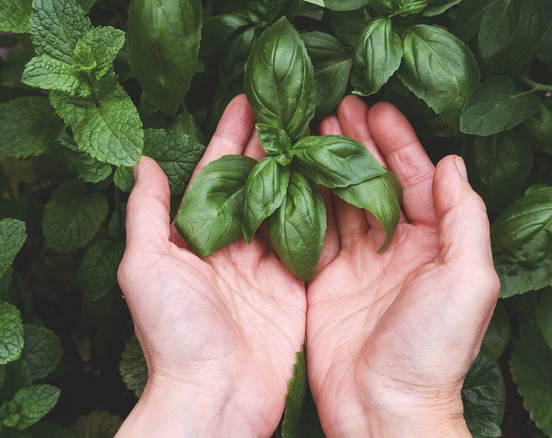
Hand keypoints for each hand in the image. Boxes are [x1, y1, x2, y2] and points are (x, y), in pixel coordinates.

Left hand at [116, 95, 306, 436]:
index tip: (247, 101)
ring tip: (320, 129)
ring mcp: (265, 267)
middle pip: (255, 184)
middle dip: (271, 144)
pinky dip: (325, 210)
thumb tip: (143, 163)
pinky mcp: (295, 288)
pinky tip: (337, 178)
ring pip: (288, 206)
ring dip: (301, 169)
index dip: (229, 138)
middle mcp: (231, 247)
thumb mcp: (146, 266)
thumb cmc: (173, 333)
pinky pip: (313, 241)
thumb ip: (147, 213)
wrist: (215, 394)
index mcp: (196, 238)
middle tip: (293, 105)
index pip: (215, 175)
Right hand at [306, 96, 499, 436]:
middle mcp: (393, 249)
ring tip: (309, 131)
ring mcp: (355, 265)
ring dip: (327, 166)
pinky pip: (311, 232)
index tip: (375, 110)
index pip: (415, 180)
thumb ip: (463, 221)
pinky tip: (288, 176)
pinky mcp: (322, 282)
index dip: (398, 144)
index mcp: (433, 245)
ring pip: (340, 202)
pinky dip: (301, 203)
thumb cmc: (432, 348)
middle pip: (374, 184)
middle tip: (335, 108)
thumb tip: (451, 165)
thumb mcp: (468, 281)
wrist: (383, 405)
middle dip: (358, 145)